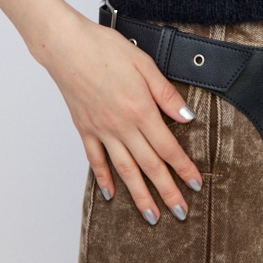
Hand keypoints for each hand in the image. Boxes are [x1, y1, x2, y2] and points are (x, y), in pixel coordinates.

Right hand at [40, 9, 201, 223]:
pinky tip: (111, 193)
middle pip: (150, 166)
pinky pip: (96, 160)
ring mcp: (101, 130)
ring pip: (125, 170)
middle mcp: (122, 126)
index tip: (196, 184)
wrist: (67, 46)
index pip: (168, 148)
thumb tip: (187, 117)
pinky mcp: (84, 128)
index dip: (184, 168)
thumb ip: (166, 94)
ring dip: (139, 195)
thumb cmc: (105, 49)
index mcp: (141, 110)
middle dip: (168, 192)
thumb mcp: (145, 64)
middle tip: (181, 213)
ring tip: (151, 215)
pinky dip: (104, 178)